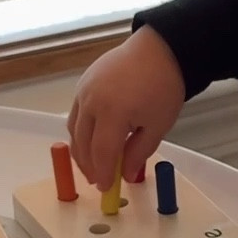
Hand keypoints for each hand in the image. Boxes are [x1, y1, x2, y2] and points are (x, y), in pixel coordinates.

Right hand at [68, 29, 186, 190]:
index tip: (105, 187)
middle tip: (98, 180)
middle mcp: (92, 101)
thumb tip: (124, 174)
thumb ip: (138, 152)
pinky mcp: (82, 83)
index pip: (101, 152)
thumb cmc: (163, 86)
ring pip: (74, 130)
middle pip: (82, 143)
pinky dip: (80, 132)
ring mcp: (84, 91)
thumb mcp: (158, 125)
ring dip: (81, 151)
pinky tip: (90, 141)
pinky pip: (75, 114)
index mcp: (113, 112)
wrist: (159, 49)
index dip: (102, 173)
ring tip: (92, 165)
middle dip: (88, 166)